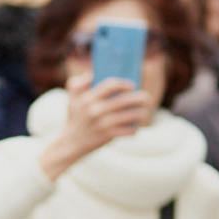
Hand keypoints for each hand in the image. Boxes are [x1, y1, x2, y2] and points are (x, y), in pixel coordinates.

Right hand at [37, 74, 155, 179]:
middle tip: (147, 98)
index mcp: (88, 99)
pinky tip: (135, 126)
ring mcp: (102, 124)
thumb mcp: (71, 99)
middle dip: (140, 98)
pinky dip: (134, 128)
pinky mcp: (107, 136)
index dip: (125, 84)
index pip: (111, 85)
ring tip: (144, 112)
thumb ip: (77, 84)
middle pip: (125, 99)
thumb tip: (91, 74)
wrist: (71, 144)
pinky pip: (128, 130)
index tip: (132, 86)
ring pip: (131, 115)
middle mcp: (96, 110)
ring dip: (142, 113)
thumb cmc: (75, 118)